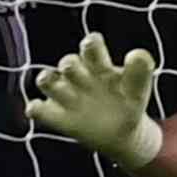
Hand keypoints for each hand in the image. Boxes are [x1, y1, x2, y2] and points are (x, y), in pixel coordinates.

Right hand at [28, 33, 164, 166]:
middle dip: (70, 64)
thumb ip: (140, 72)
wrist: (121, 133)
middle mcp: (79, 76)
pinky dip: (36, 108)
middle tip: (74, 70)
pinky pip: (37, 109)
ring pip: (47, 80)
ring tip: (56, 86)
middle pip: (68, 62)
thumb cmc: (129, 102)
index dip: (90, 43)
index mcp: (99, 65)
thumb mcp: (138, 89)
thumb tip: (137, 53)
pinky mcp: (56, 116)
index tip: (92, 46)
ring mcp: (66, 96)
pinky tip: (40, 110)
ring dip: (48, 80)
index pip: (91, 45)